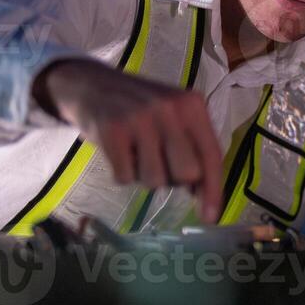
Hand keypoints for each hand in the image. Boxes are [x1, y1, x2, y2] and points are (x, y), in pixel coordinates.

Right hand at [34, 58, 222, 222]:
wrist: (92, 85)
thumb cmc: (141, 110)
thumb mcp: (174, 119)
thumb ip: (194, 151)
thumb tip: (205, 198)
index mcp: (193, 106)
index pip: (212, 155)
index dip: (212, 190)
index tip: (210, 218)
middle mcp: (170, 109)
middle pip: (187, 173)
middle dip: (174, 179)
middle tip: (158, 162)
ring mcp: (140, 118)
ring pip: (156, 180)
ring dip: (145, 177)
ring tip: (137, 154)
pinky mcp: (112, 131)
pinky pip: (125, 178)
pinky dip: (122, 173)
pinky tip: (119, 152)